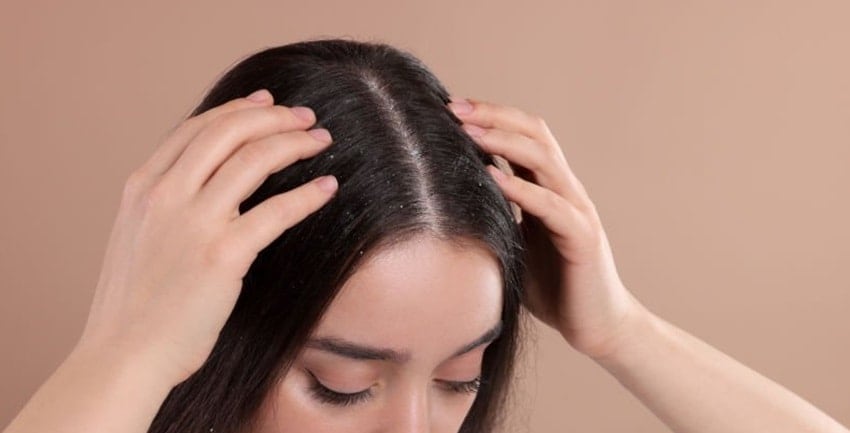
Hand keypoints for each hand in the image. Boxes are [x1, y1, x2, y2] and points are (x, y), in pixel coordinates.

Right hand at [76, 89, 338, 384]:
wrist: (123, 355)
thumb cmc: (134, 307)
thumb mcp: (137, 239)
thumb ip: (166, 206)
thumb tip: (206, 186)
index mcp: (142, 187)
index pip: (196, 129)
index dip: (237, 109)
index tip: (267, 102)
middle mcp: (165, 195)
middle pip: (229, 132)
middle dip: (273, 117)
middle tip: (305, 117)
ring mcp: (193, 222)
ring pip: (254, 159)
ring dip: (295, 143)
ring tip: (322, 141)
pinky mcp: (223, 254)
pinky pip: (277, 210)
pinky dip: (308, 195)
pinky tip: (328, 188)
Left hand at [448, 96, 649, 358]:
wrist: (595, 325)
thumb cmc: (552, 287)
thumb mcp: (514, 242)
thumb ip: (495, 216)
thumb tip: (446, 199)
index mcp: (548, 188)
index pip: (522, 137)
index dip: (490, 117)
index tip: (450, 108)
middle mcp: (566, 191)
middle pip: (534, 135)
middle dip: (493, 116)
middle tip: (453, 107)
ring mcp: (577, 210)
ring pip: (544, 160)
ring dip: (503, 141)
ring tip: (468, 131)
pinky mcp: (582, 237)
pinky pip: (551, 205)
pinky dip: (521, 188)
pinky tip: (492, 178)